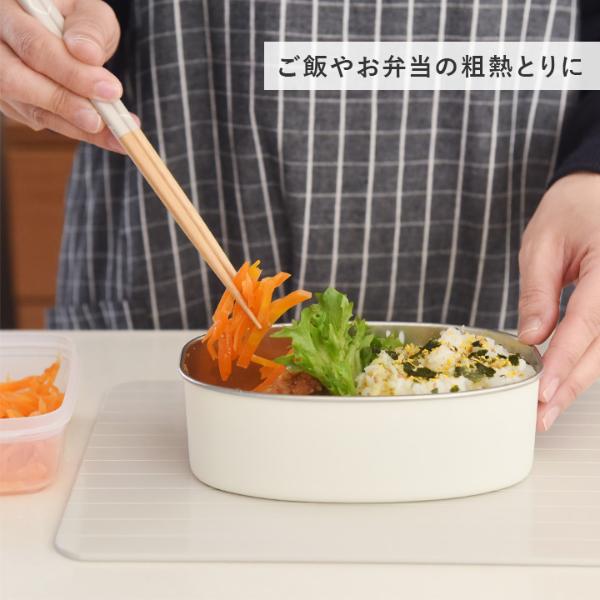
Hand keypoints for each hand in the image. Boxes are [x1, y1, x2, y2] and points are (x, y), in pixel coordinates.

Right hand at [0, 0, 132, 151]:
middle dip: (63, 103)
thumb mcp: (88, 12)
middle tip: (100, 120)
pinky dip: (75, 129)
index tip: (111, 90)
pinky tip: (105, 134)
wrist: (64, 35)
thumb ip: (90, 28)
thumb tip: (88, 54)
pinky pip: (39, 120)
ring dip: (73, 125)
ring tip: (113, 135)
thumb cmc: (76, 21)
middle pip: (15, 80)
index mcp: (8, 11)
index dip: (72, 72)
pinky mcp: (11, 101)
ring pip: (27, 107)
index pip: (33, 45)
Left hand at [518, 172, 599, 430]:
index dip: (564, 362)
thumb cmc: (574, 207)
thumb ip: (537, 292)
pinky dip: (593, 360)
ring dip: (584, 379)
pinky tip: (569, 379)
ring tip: (551, 405)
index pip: (586, 323)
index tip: (542, 392)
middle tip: (542, 415)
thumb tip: (531, 339)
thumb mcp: (542, 243)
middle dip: (573, 384)